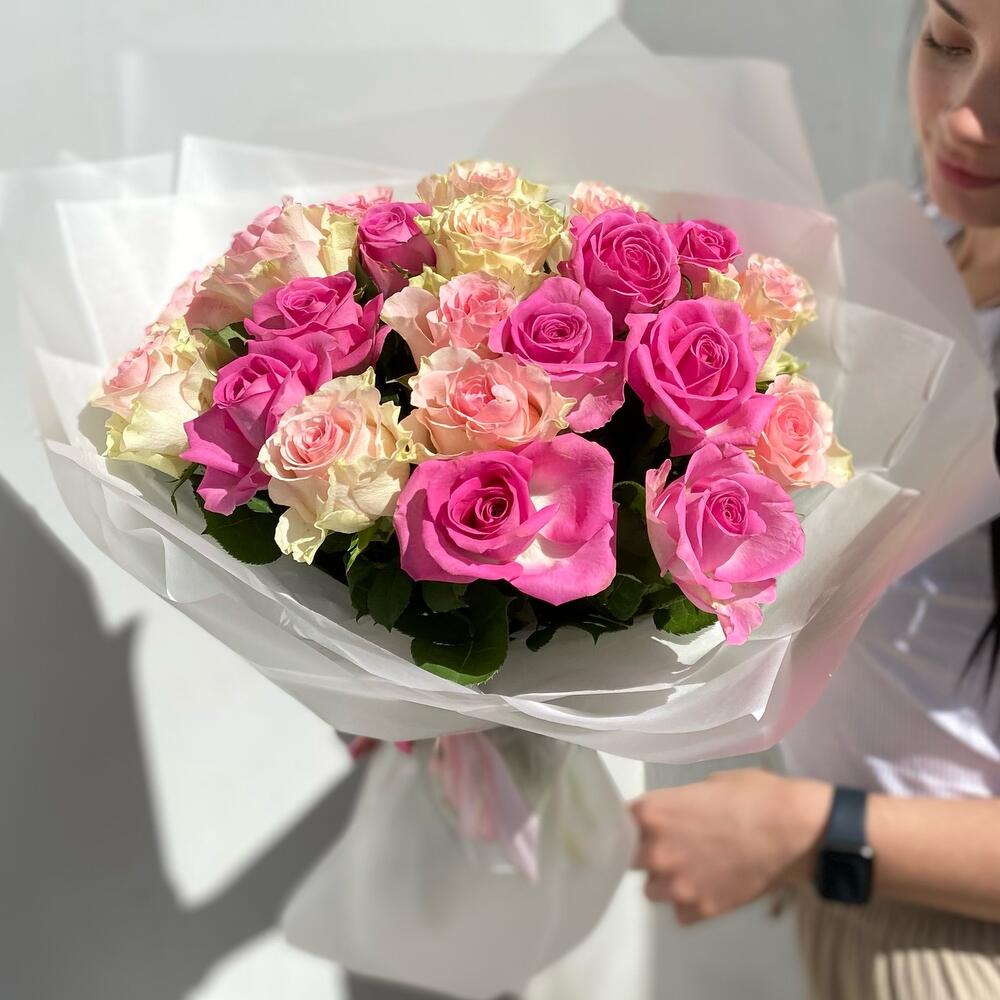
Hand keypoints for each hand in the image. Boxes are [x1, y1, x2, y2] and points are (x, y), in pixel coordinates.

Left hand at [630, 768, 830, 924]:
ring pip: (653, 890)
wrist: (794, 831)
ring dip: (666, 880)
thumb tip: (677, 812)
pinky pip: (681, 912)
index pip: (619, 821)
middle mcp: (654, 852)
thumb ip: (681, 802)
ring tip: (692, 869)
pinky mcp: (700, 910)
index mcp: (652, 813)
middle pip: (629, 858)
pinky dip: (691, 902)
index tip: (640, 824)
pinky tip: (709, 887)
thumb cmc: (754, 795)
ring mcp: (676, 885)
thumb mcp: (710, 783)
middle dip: (646, 851)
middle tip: (671, 844)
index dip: (630, 823)